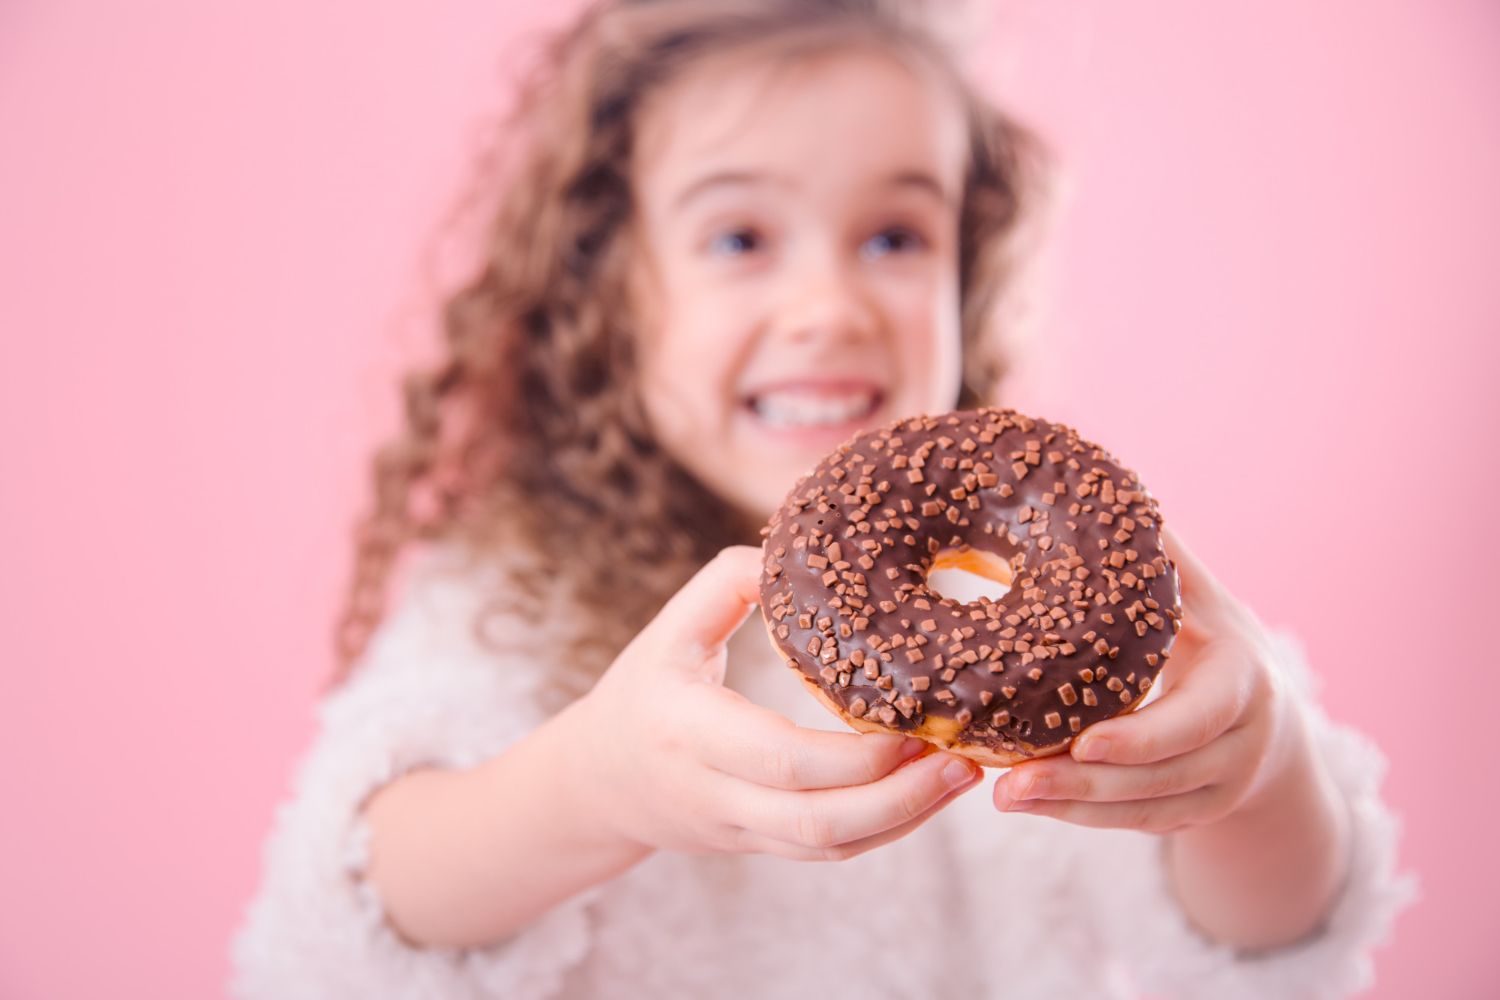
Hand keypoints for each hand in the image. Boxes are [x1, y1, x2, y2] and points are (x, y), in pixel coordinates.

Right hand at [568, 546, 982, 860]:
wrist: (597, 782)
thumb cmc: (642, 691)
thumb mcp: (670, 629)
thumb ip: (728, 583)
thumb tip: (796, 550)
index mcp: (688, 731)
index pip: (779, 758)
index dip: (853, 754)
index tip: (914, 723)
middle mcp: (713, 792)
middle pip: (816, 819)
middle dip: (900, 798)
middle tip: (963, 759)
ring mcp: (738, 829)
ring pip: (831, 846)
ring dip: (906, 819)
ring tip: (964, 776)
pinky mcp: (759, 847)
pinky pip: (829, 852)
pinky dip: (885, 830)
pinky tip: (927, 796)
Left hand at [992, 526, 1304, 833]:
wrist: (1269, 715)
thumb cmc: (1213, 634)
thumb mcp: (1200, 594)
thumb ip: (1159, 554)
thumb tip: (1108, 484)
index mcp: (1243, 682)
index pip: (1196, 719)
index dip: (1142, 736)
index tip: (1082, 743)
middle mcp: (1240, 744)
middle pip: (1160, 777)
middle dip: (1083, 785)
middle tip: (1008, 784)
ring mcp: (1221, 787)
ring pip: (1143, 810)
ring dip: (1070, 808)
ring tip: (1001, 798)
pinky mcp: (1194, 814)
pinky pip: (1135, 824)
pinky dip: (1081, 817)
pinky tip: (1028, 804)